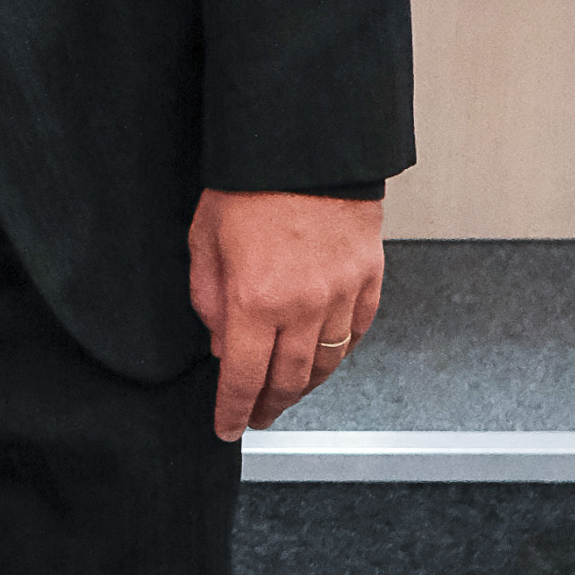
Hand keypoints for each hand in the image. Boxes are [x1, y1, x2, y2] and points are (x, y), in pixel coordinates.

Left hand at [188, 189, 383, 438]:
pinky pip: (357, 333)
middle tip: (258, 418)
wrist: (306, 146)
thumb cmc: (248, 186)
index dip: (234, 410)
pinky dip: (339, 354)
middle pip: (289, 380)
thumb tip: (223, 348)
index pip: (243, 378)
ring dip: (305, 386)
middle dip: (270, 406)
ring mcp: (342, 294)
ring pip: (328, 363)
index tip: (228, 428)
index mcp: (255, 300)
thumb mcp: (204, 242)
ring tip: (287, 395)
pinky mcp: (369, 278)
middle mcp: (303, 306)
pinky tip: (324, 360)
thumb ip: (210, 302)